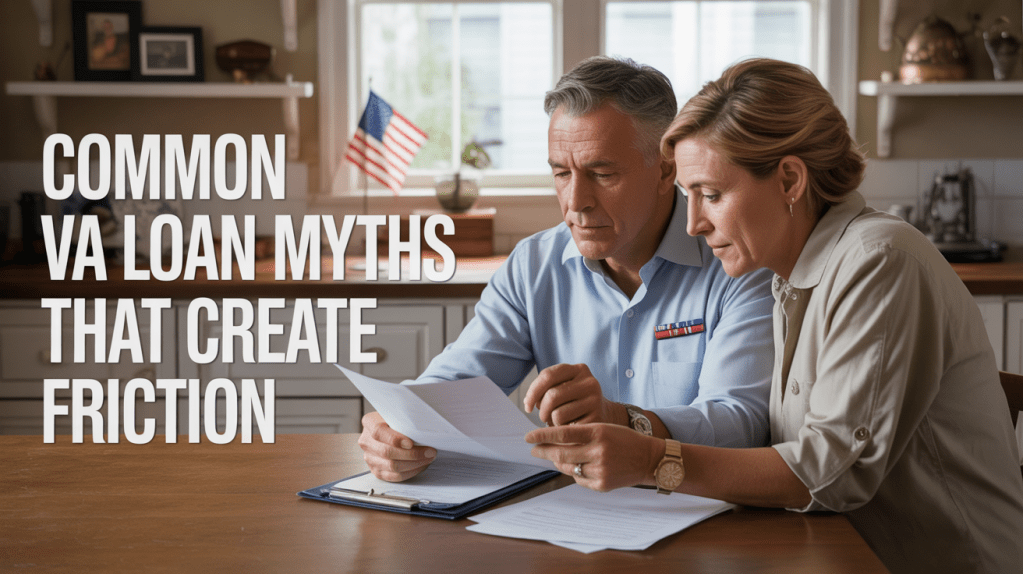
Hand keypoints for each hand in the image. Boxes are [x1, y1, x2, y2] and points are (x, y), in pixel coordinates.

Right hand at [357, 412, 436, 481]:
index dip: (394, 439)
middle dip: (412, 454)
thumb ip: (405, 419)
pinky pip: (394, 476)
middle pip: (387, 452)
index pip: (379, 431)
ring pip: (392, 466)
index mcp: (369, 422)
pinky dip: (410, 472)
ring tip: (428, 457)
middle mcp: (366, 441)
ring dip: (414, 464)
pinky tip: (421, 465)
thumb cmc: (399, 421)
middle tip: (430, 451)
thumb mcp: (399, 414)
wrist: (393, 430)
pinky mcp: (377, 471)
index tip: (411, 443)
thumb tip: (423, 429)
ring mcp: (370, 458)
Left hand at [522, 363, 618, 425]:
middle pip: (552, 395)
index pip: (548, 375)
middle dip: (542, 410)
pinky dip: (562, 431)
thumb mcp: (565, 388)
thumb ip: (546, 389)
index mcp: (579, 369)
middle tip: (543, 417)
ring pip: (558, 414)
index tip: (528, 406)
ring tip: (558, 422)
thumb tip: (528, 402)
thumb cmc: (577, 402)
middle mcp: (589, 382)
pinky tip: (568, 428)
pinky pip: (567, 428)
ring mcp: (595, 400)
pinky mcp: (596, 419)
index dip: (533, 391)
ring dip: (551, 422)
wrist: (606, 415)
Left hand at [525, 423, 662, 491]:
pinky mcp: (602, 484)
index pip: (563, 433)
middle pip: (561, 453)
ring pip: (568, 468)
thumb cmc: (624, 440)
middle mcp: (598, 451)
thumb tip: (553, 441)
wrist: (649, 458)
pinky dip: (574, 473)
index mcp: (598, 432)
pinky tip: (575, 467)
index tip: (528, 436)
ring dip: (557, 462)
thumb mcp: (604, 428)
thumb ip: (581, 434)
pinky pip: (579, 480)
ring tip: (553, 457)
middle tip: (533, 449)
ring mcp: (600, 469)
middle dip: (543, 451)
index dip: (542, 435)